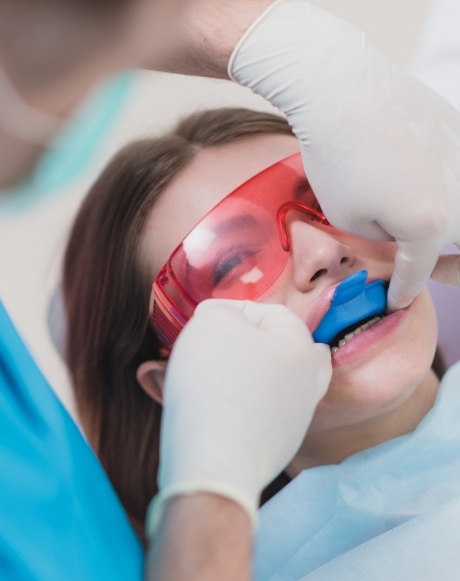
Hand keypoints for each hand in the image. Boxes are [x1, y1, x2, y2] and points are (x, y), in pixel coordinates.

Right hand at [147, 299, 330, 536]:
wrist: (216, 462)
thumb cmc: (216, 382)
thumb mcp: (212, 322)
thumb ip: (220, 311)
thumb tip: (221, 320)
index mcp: (301, 346)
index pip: (269, 312)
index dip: (231, 310)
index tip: (201, 321)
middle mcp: (308, 382)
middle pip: (282, 350)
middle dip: (248, 344)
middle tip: (218, 347)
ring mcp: (295, 419)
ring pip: (271, 384)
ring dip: (242, 376)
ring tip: (208, 377)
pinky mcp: (276, 449)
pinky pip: (257, 416)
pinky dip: (238, 407)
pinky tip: (213, 408)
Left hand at [229, 0, 459, 309]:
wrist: (344, 91)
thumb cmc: (338, 158)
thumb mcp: (349, 219)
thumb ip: (384, 238)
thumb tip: (401, 234)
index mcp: (431, 226)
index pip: (418, 273)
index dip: (403, 292)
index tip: (394, 301)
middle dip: (453, 270)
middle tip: (437, 272)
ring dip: (451, 229)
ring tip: (428, 229)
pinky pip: (459, 175)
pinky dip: (448, 190)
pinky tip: (427, 189)